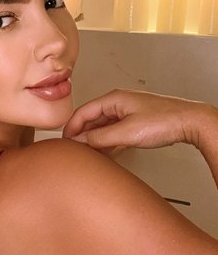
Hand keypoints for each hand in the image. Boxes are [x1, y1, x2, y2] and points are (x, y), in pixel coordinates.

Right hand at [62, 89, 207, 151]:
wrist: (190, 122)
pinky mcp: (135, 122)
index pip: (82, 112)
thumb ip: (100, 137)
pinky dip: (107, 142)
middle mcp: (118, 103)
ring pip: (103, 127)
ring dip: (95, 140)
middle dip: (82, 135)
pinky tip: (107, 153)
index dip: (71, 128)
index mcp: (113, 99)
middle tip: (75, 151)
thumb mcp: (126, 132)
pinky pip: (114, 132)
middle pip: (91, 120)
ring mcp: (127, 112)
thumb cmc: (164, 120)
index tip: (65, 143)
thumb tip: (80, 141)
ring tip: (89, 154)